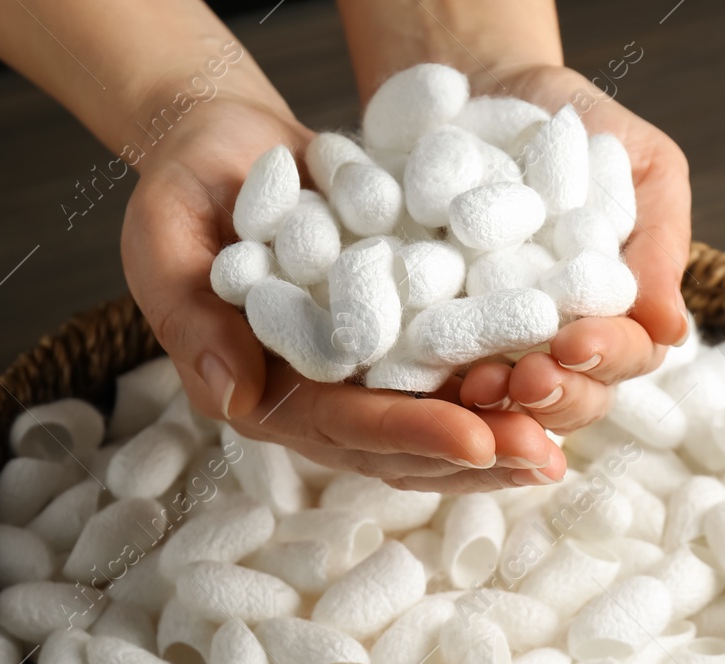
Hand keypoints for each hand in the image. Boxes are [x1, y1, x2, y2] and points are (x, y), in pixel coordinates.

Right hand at [122, 92, 565, 491]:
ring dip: (499, 439)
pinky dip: (501, 390)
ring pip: (437, 425)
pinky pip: (453, 378)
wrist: (225, 147)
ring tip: (559, 448)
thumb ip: (190, 320)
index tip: (478, 438)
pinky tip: (555, 392)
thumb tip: (232, 400)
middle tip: (543, 456)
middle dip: (474, 454)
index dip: (412, 435)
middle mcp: (317, 398)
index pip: (345, 426)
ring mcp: (361, 376)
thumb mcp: (165, 239)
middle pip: (402, 445)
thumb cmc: (185, 188)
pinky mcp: (397, 344)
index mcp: (265, 391)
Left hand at [458, 65, 692, 434]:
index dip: (607, 356)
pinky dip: (435, 385)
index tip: (575, 341)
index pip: (630, 354)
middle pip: (576, 397)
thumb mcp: (642, 164)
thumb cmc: (578, 126)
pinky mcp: (437, 336)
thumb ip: (660, 241)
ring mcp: (501, 346)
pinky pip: (439, 376)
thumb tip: (671, 328)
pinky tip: (422, 377)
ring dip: (498, 405)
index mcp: (622, 311)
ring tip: (476, 386)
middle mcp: (564, 341)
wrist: (484, 89)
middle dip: (554, 395)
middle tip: (525, 379)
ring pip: (512, 403)